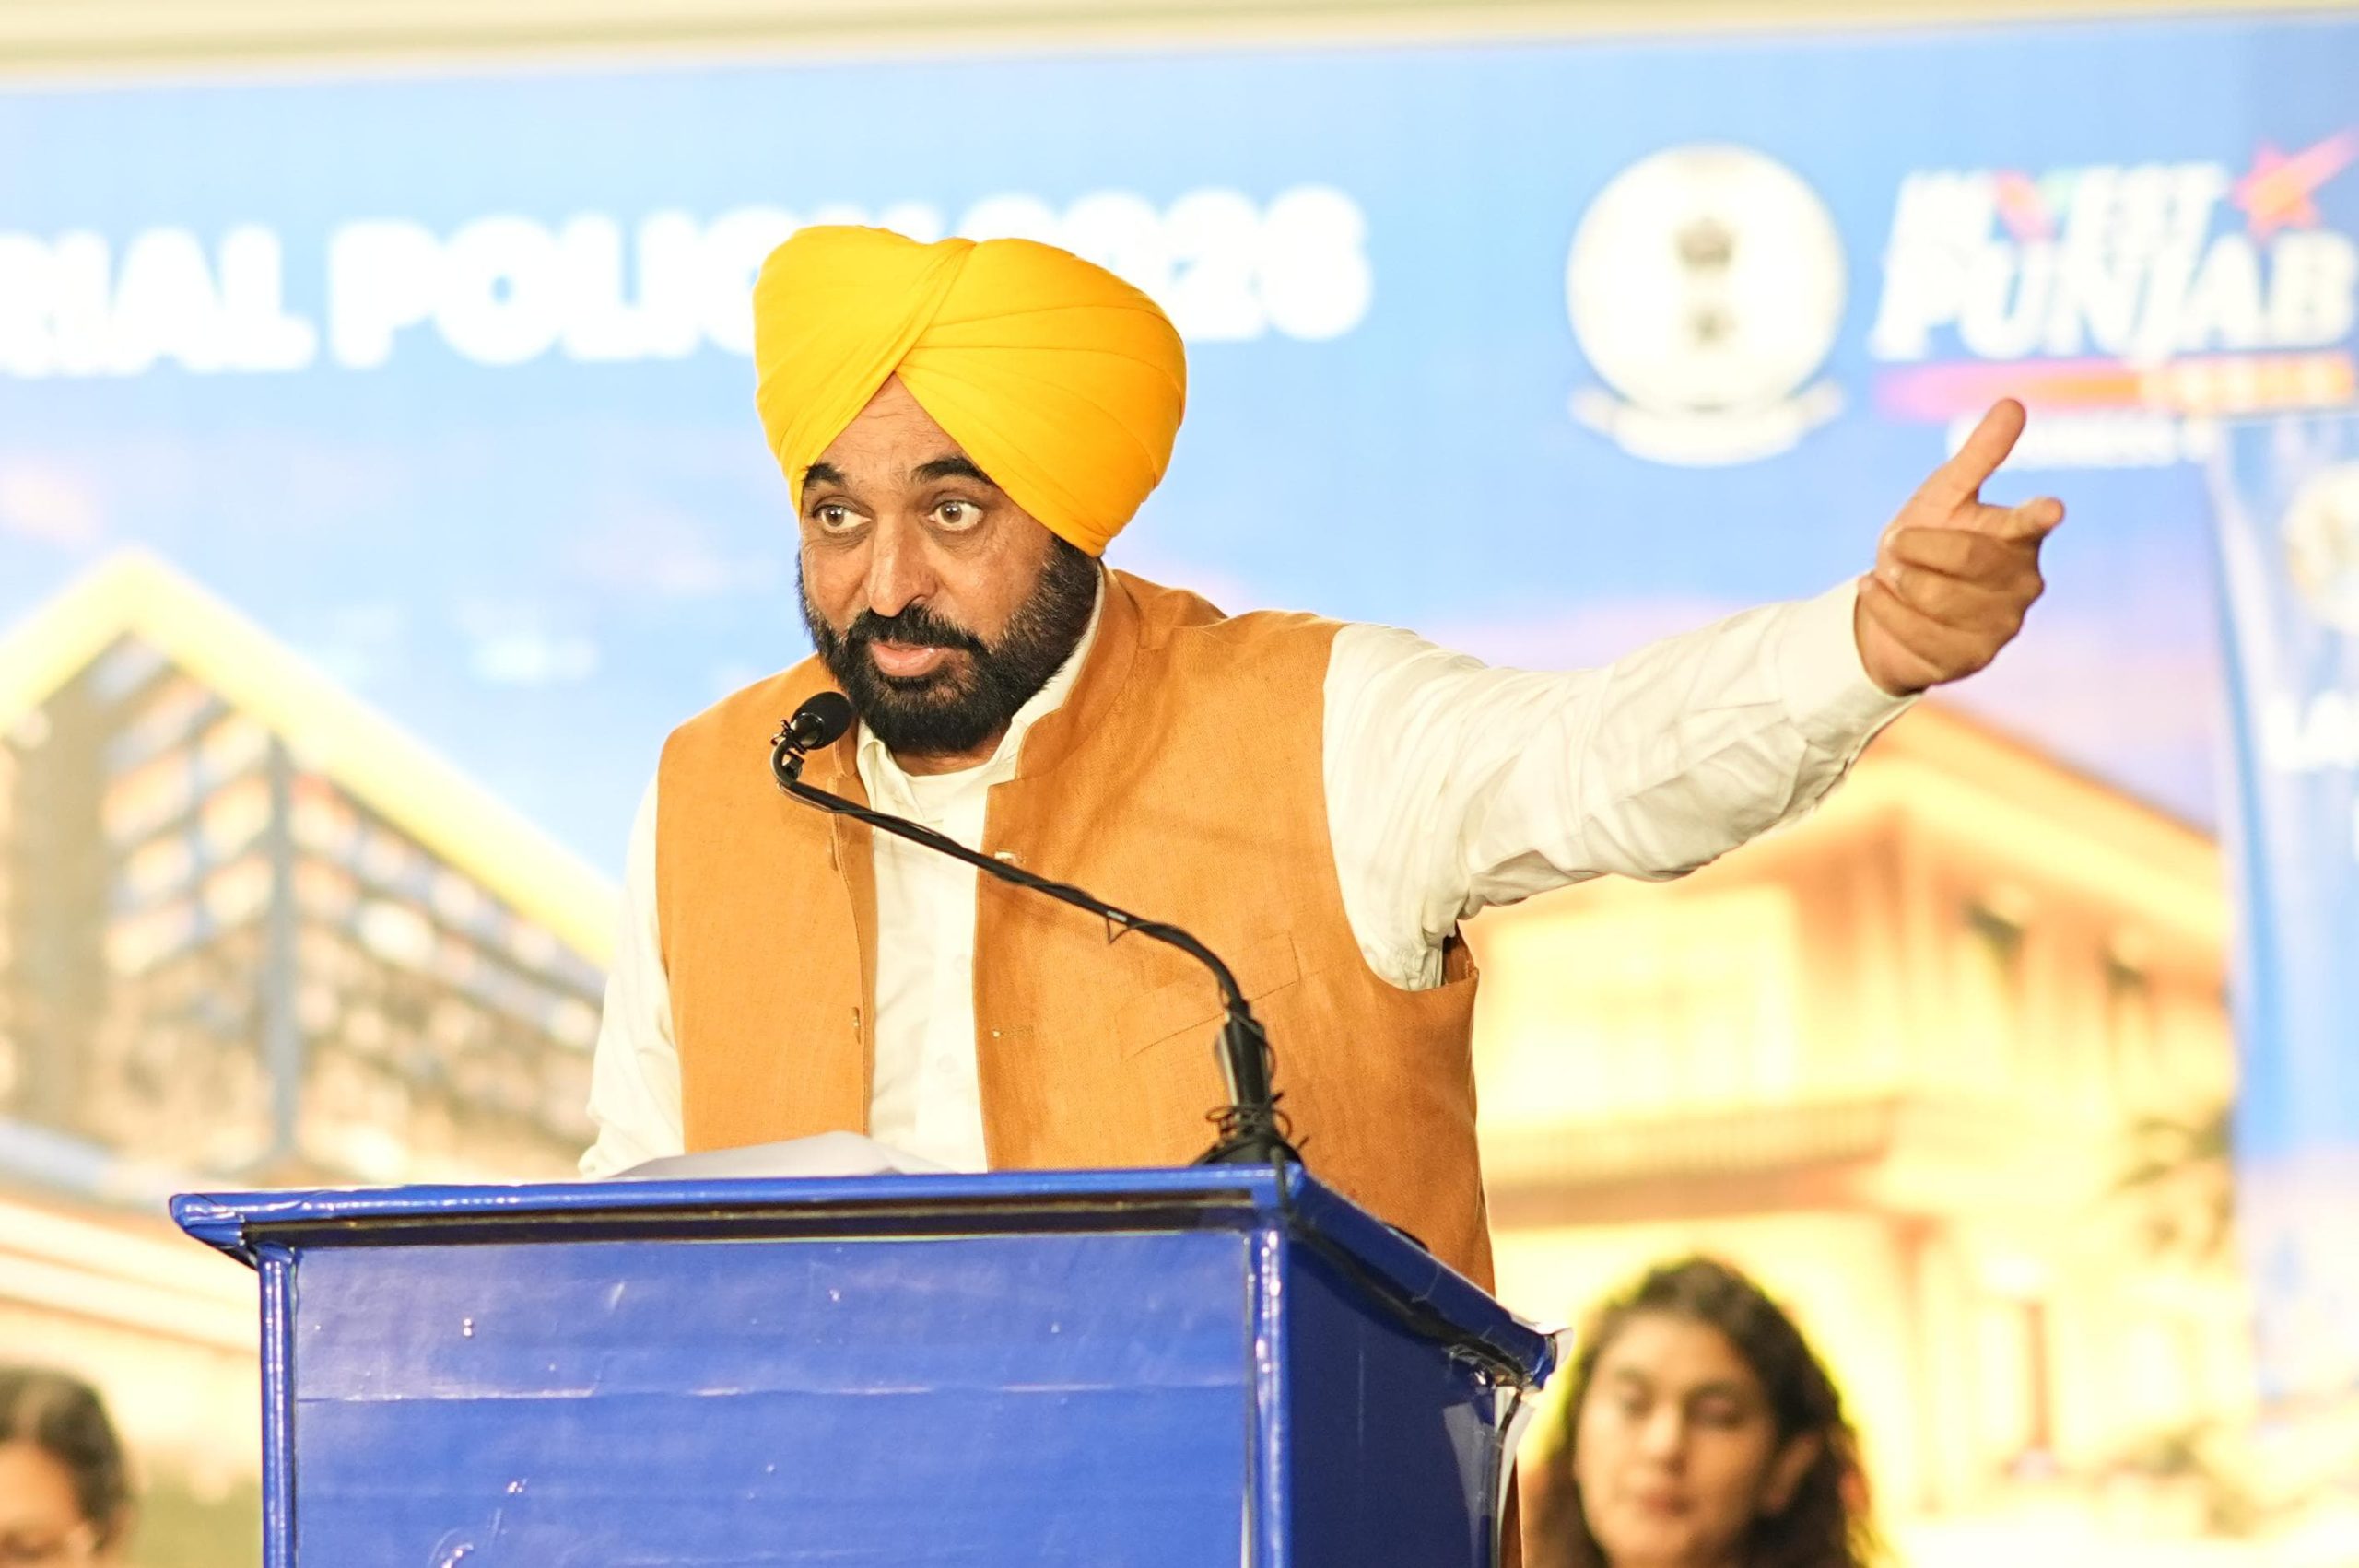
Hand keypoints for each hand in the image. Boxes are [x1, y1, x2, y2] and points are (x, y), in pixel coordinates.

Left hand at [1855, 398, 2061, 696]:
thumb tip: (2013, 403)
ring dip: (1899, 581)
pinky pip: (1919, 633)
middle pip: (1968, 559)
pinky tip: (1873, 592)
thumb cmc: (1928, 540)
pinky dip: (1885, 610)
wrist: (1891, 603)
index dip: (2038, 515)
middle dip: (1920, 547)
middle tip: (1894, 540)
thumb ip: (1979, 456)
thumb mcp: (1945, 496)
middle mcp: (2022, 583)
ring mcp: (2002, 625)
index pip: (2031, 523)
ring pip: (1939, 599)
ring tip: (1887, 571)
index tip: (2050, 507)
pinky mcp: (1972, 659)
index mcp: (2021, 536)